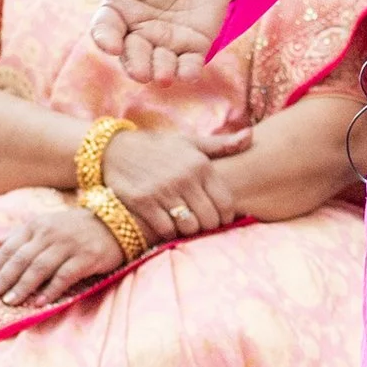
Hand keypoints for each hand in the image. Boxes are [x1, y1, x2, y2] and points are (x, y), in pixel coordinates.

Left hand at [0, 196, 123, 308]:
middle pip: (21, 258)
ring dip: (23, 286)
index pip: (10, 247)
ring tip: (9, 301)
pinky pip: (64, 276)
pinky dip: (50, 289)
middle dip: (3, 277)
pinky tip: (39, 302)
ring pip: (40, 267)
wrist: (115, 222)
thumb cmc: (73, 228)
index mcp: (35, 225)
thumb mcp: (42, 226)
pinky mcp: (86, 258)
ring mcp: (68, 245)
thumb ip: (16, 236)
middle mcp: (49, 233)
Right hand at [73, 0, 234, 81]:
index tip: (111, 45)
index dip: (105, 39)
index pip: (105, 29)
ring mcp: (165, 42)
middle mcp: (138, 32)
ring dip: (160, 73)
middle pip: (131, 55)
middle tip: (141, 72)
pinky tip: (189, 74)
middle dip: (135, 65)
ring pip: (159, 65)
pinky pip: (189, 65)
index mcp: (118, 11)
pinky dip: (188, 72)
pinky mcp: (193, 47)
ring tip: (164, 77)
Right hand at [100, 116, 249, 242]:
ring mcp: (162, 191)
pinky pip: (166, 228)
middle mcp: (183, 178)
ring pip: (189, 226)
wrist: (115, 149)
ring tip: (183, 223)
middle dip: (207, 226)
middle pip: (209, 219)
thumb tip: (252, 135)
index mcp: (199, 165)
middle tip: (200, 223)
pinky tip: (166, 222)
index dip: (225, 216)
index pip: (226, 203)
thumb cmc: (158, 148)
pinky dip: (168, 230)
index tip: (217, 218)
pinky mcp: (143, 202)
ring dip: (188, 229)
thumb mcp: (189, 142)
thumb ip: (221, 145)